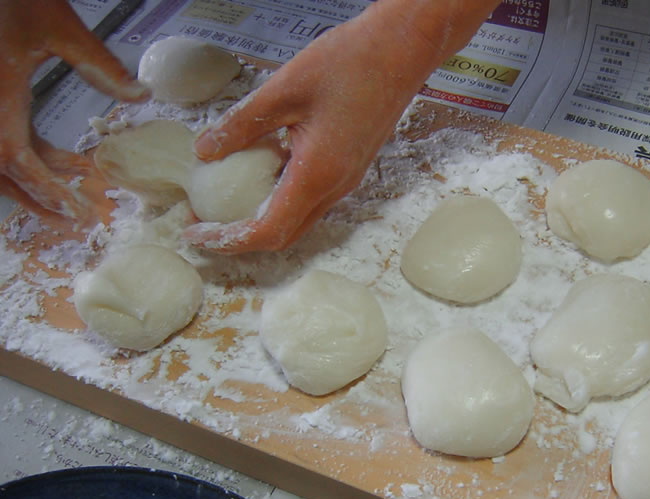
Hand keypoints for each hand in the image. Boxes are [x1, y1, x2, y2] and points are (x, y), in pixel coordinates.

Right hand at [0, 0, 148, 226]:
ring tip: (77, 193)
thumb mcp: (59, 25)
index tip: (78, 211)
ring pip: (2, 161)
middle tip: (80, 218)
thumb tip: (142, 93)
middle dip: (41, 198)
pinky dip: (31, 155)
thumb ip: (99, 64)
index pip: (18, 159)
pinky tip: (67, 161)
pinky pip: (4, 139)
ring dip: (37, 180)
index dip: (47, 189)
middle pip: (5, 172)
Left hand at [186, 0, 497, 252]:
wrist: (400, 53)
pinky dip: (278, 201)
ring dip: (259, 219)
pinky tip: (257, 174)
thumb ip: (242, 124)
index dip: (229, 240)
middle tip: (203, 220)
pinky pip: (309, 199)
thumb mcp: (283, 89)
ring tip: (224, 200)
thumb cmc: (348, 64)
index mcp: (317, 175)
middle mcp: (334, 188)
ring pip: (297, 220)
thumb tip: (205, 150)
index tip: (196, 231)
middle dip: (239, 237)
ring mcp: (344, 181)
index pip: (268, 231)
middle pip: (283, 236)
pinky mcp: (348, 169)